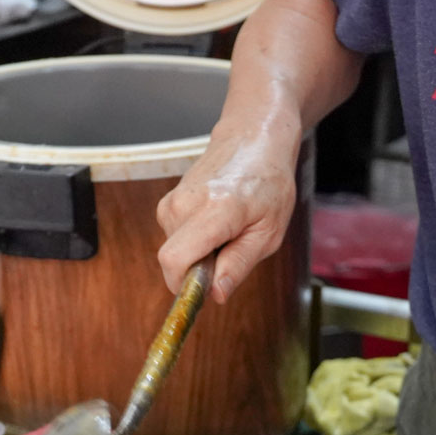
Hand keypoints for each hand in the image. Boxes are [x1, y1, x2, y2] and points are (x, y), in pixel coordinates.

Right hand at [156, 119, 299, 304]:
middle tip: (231, 249)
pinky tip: (216, 222)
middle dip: (198, 271)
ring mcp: (171, 202)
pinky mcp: (167, 205)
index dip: (185, 285)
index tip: (206, 289)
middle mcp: (184, 204)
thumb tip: (215, 295)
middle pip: (173, 262)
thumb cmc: (268, 183)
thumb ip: (239, 265)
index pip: (174, 260)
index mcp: (214, 210)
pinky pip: (176, 241)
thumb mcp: (268, 232)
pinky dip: (195, 242)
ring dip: (200, 255)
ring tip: (228, 230)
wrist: (253, 139)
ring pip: (175, 252)